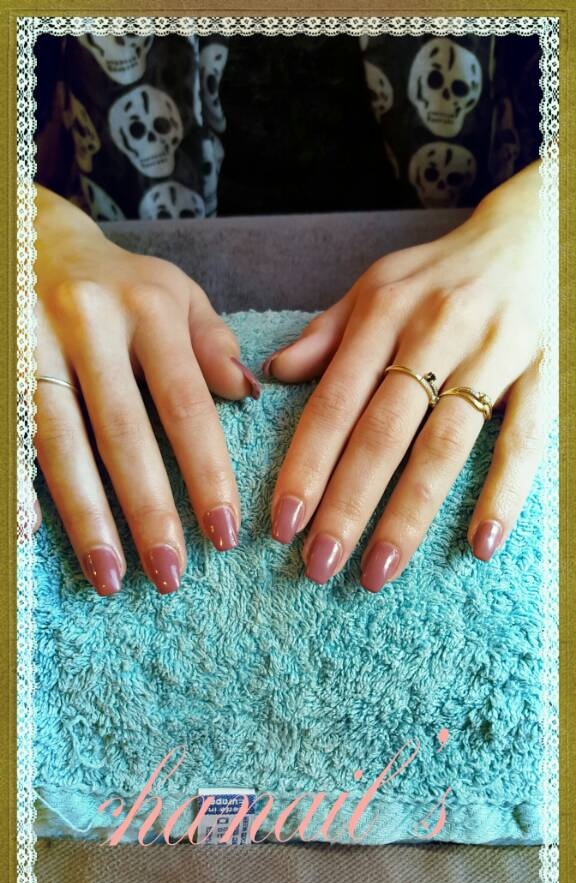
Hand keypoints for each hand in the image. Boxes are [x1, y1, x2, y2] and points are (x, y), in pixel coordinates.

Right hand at [33, 187, 259, 595]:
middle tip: (170, 574)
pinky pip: (9, 432)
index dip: (206, 472)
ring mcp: (31, 343)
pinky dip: (17, 484)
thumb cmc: (117, 282)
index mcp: (146, 309)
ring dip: (86, 517)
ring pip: (60, 443)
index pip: (185, 404)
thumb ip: (211, 344)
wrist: (30, 237)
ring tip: (110, 575)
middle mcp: (87, 324)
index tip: (225, 533)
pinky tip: (28, 534)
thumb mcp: (175, 293)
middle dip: (149, 511)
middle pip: (123, 433)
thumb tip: (247, 396)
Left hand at [265, 162, 545, 589]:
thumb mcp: (377, 284)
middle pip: (384, 432)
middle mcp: (436, 332)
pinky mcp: (544, 371)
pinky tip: (480, 545)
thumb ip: (328, 332)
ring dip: (409, 514)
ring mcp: (494, 353)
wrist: (538, 231)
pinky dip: (504, 493)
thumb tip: (274, 373)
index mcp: (386, 313)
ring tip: (378, 571)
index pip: (335, 402)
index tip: (282, 524)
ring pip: (446, 445)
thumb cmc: (443, 271)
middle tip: (319, 565)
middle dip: (347, 504)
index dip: (307, 465)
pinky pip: (525, 439)